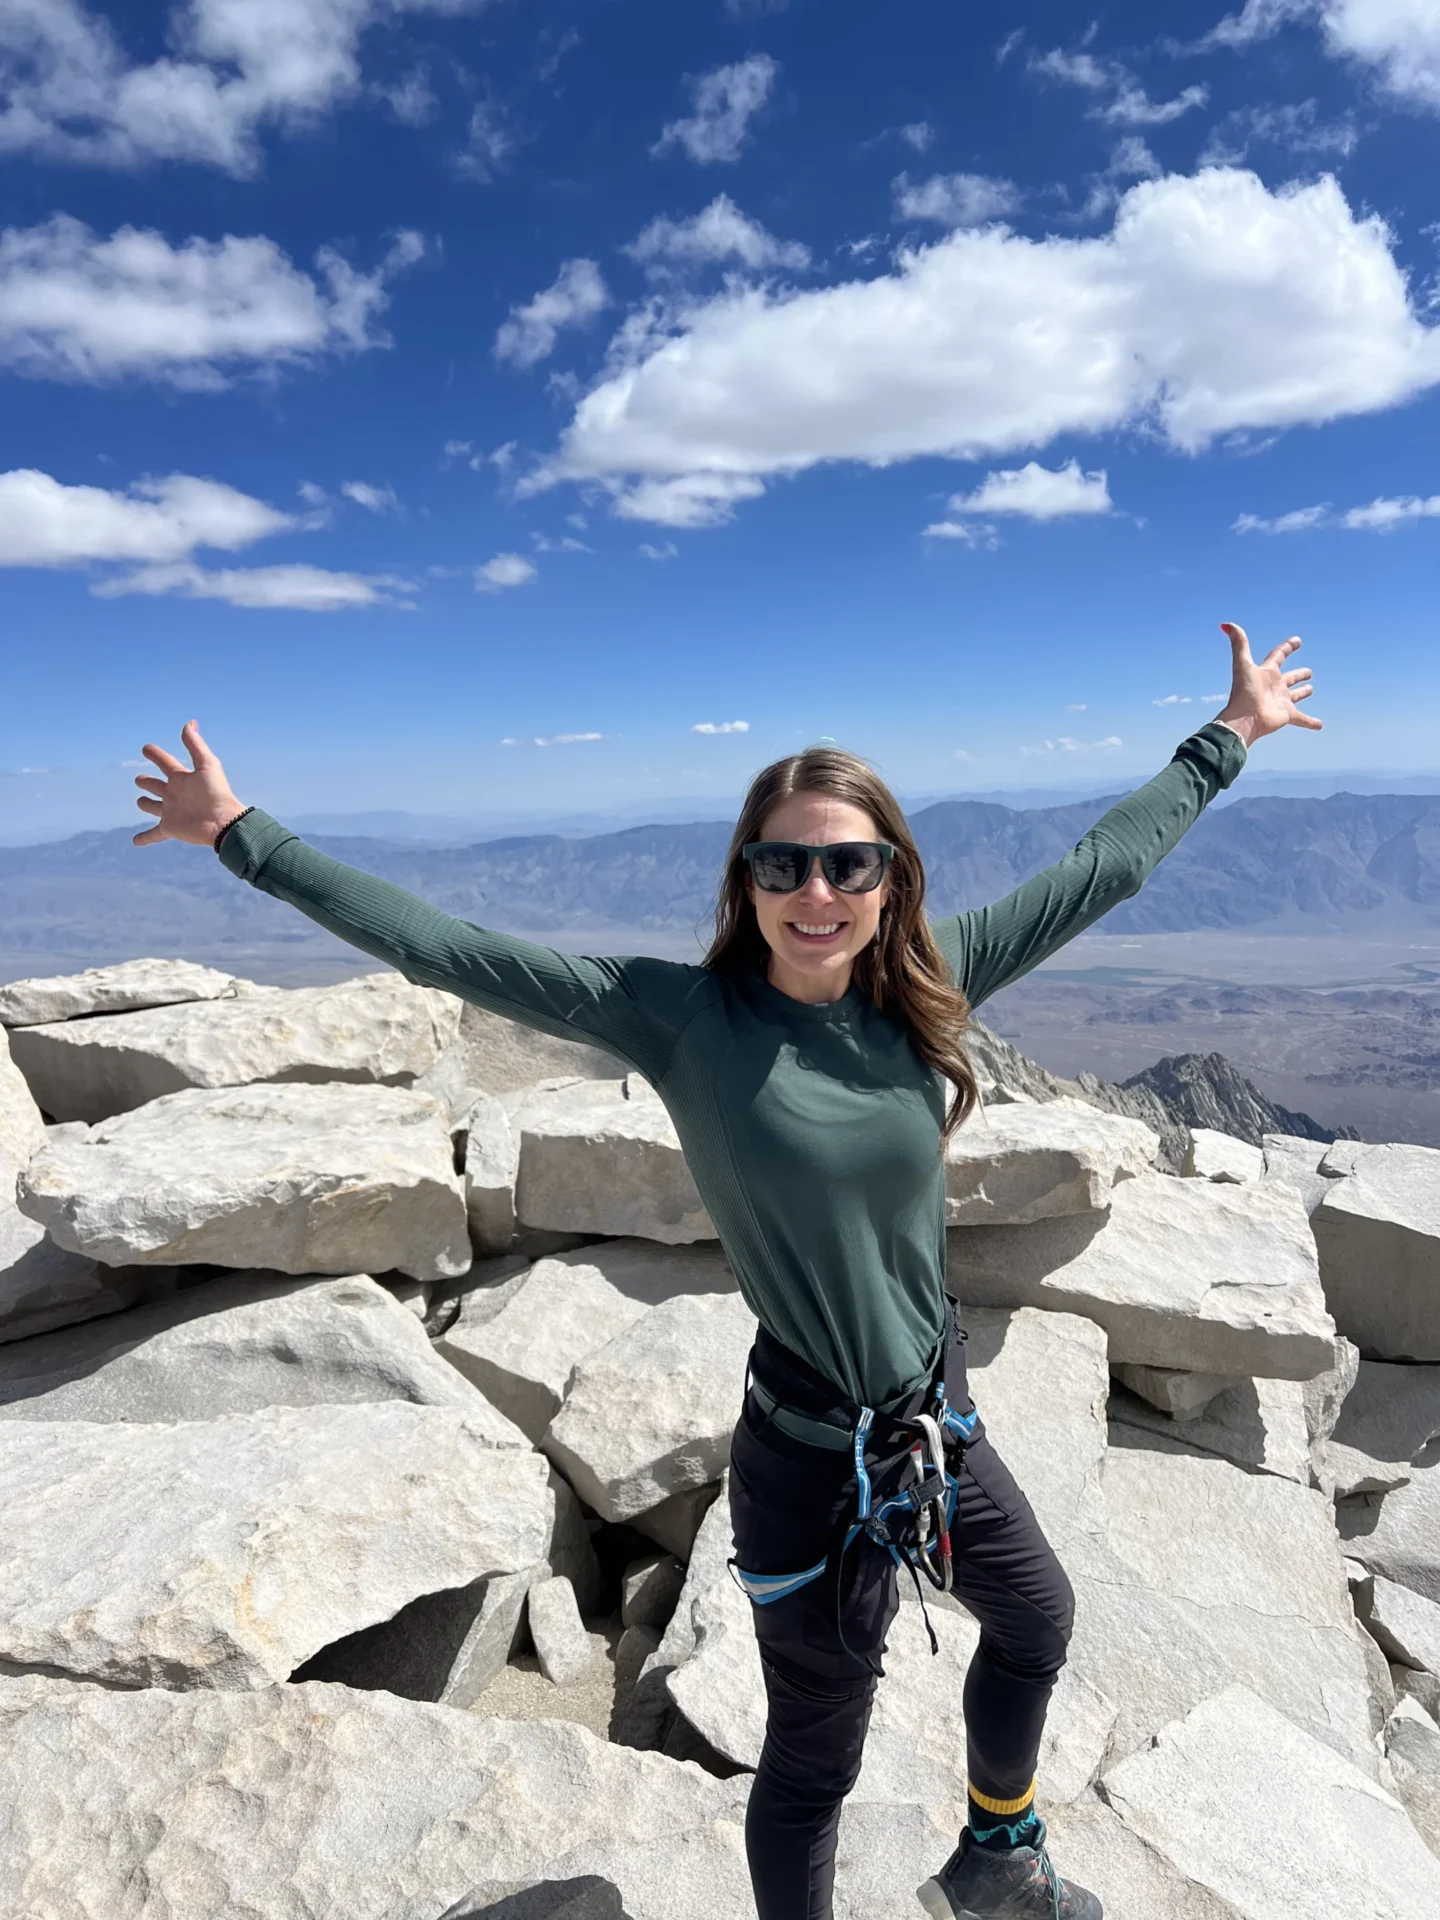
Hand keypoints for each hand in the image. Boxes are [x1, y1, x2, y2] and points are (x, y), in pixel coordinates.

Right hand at [133, 721, 246, 848]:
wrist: (223, 822)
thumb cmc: (216, 793)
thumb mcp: (206, 765)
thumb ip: (195, 745)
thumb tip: (189, 723)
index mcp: (182, 778)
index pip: (165, 762)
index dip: (155, 754)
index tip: (146, 748)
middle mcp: (175, 794)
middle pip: (157, 785)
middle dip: (147, 782)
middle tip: (140, 779)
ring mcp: (171, 811)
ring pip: (153, 807)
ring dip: (146, 804)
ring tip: (141, 802)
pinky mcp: (170, 828)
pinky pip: (154, 834)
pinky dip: (144, 838)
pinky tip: (134, 842)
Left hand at [1213, 624, 1322, 748]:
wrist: (1244, 719)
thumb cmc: (1244, 692)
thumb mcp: (1243, 664)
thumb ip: (1239, 644)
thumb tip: (1226, 624)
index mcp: (1267, 673)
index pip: (1278, 656)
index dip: (1287, 647)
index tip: (1297, 641)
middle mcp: (1274, 686)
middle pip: (1289, 678)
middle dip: (1298, 675)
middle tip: (1308, 672)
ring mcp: (1281, 701)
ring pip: (1295, 696)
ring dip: (1302, 693)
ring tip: (1311, 689)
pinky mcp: (1287, 715)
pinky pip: (1302, 719)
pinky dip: (1311, 722)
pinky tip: (1320, 725)